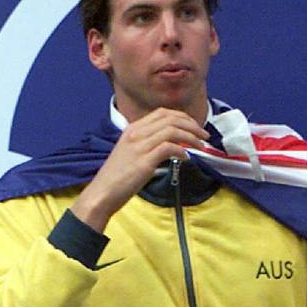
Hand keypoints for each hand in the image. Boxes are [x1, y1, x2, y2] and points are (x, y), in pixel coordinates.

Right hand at [71, 107, 208, 231]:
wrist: (102, 193)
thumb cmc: (118, 177)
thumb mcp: (132, 153)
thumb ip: (149, 145)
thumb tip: (173, 145)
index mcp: (133, 129)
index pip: (162, 113)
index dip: (183, 117)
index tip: (194, 126)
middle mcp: (136, 133)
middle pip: (171, 118)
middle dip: (192, 125)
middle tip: (204, 136)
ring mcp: (140, 146)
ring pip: (172, 130)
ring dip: (191, 137)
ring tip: (200, 146)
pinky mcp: (144, 161)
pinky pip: (169, 147)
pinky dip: (182, 150)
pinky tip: (187, 158)